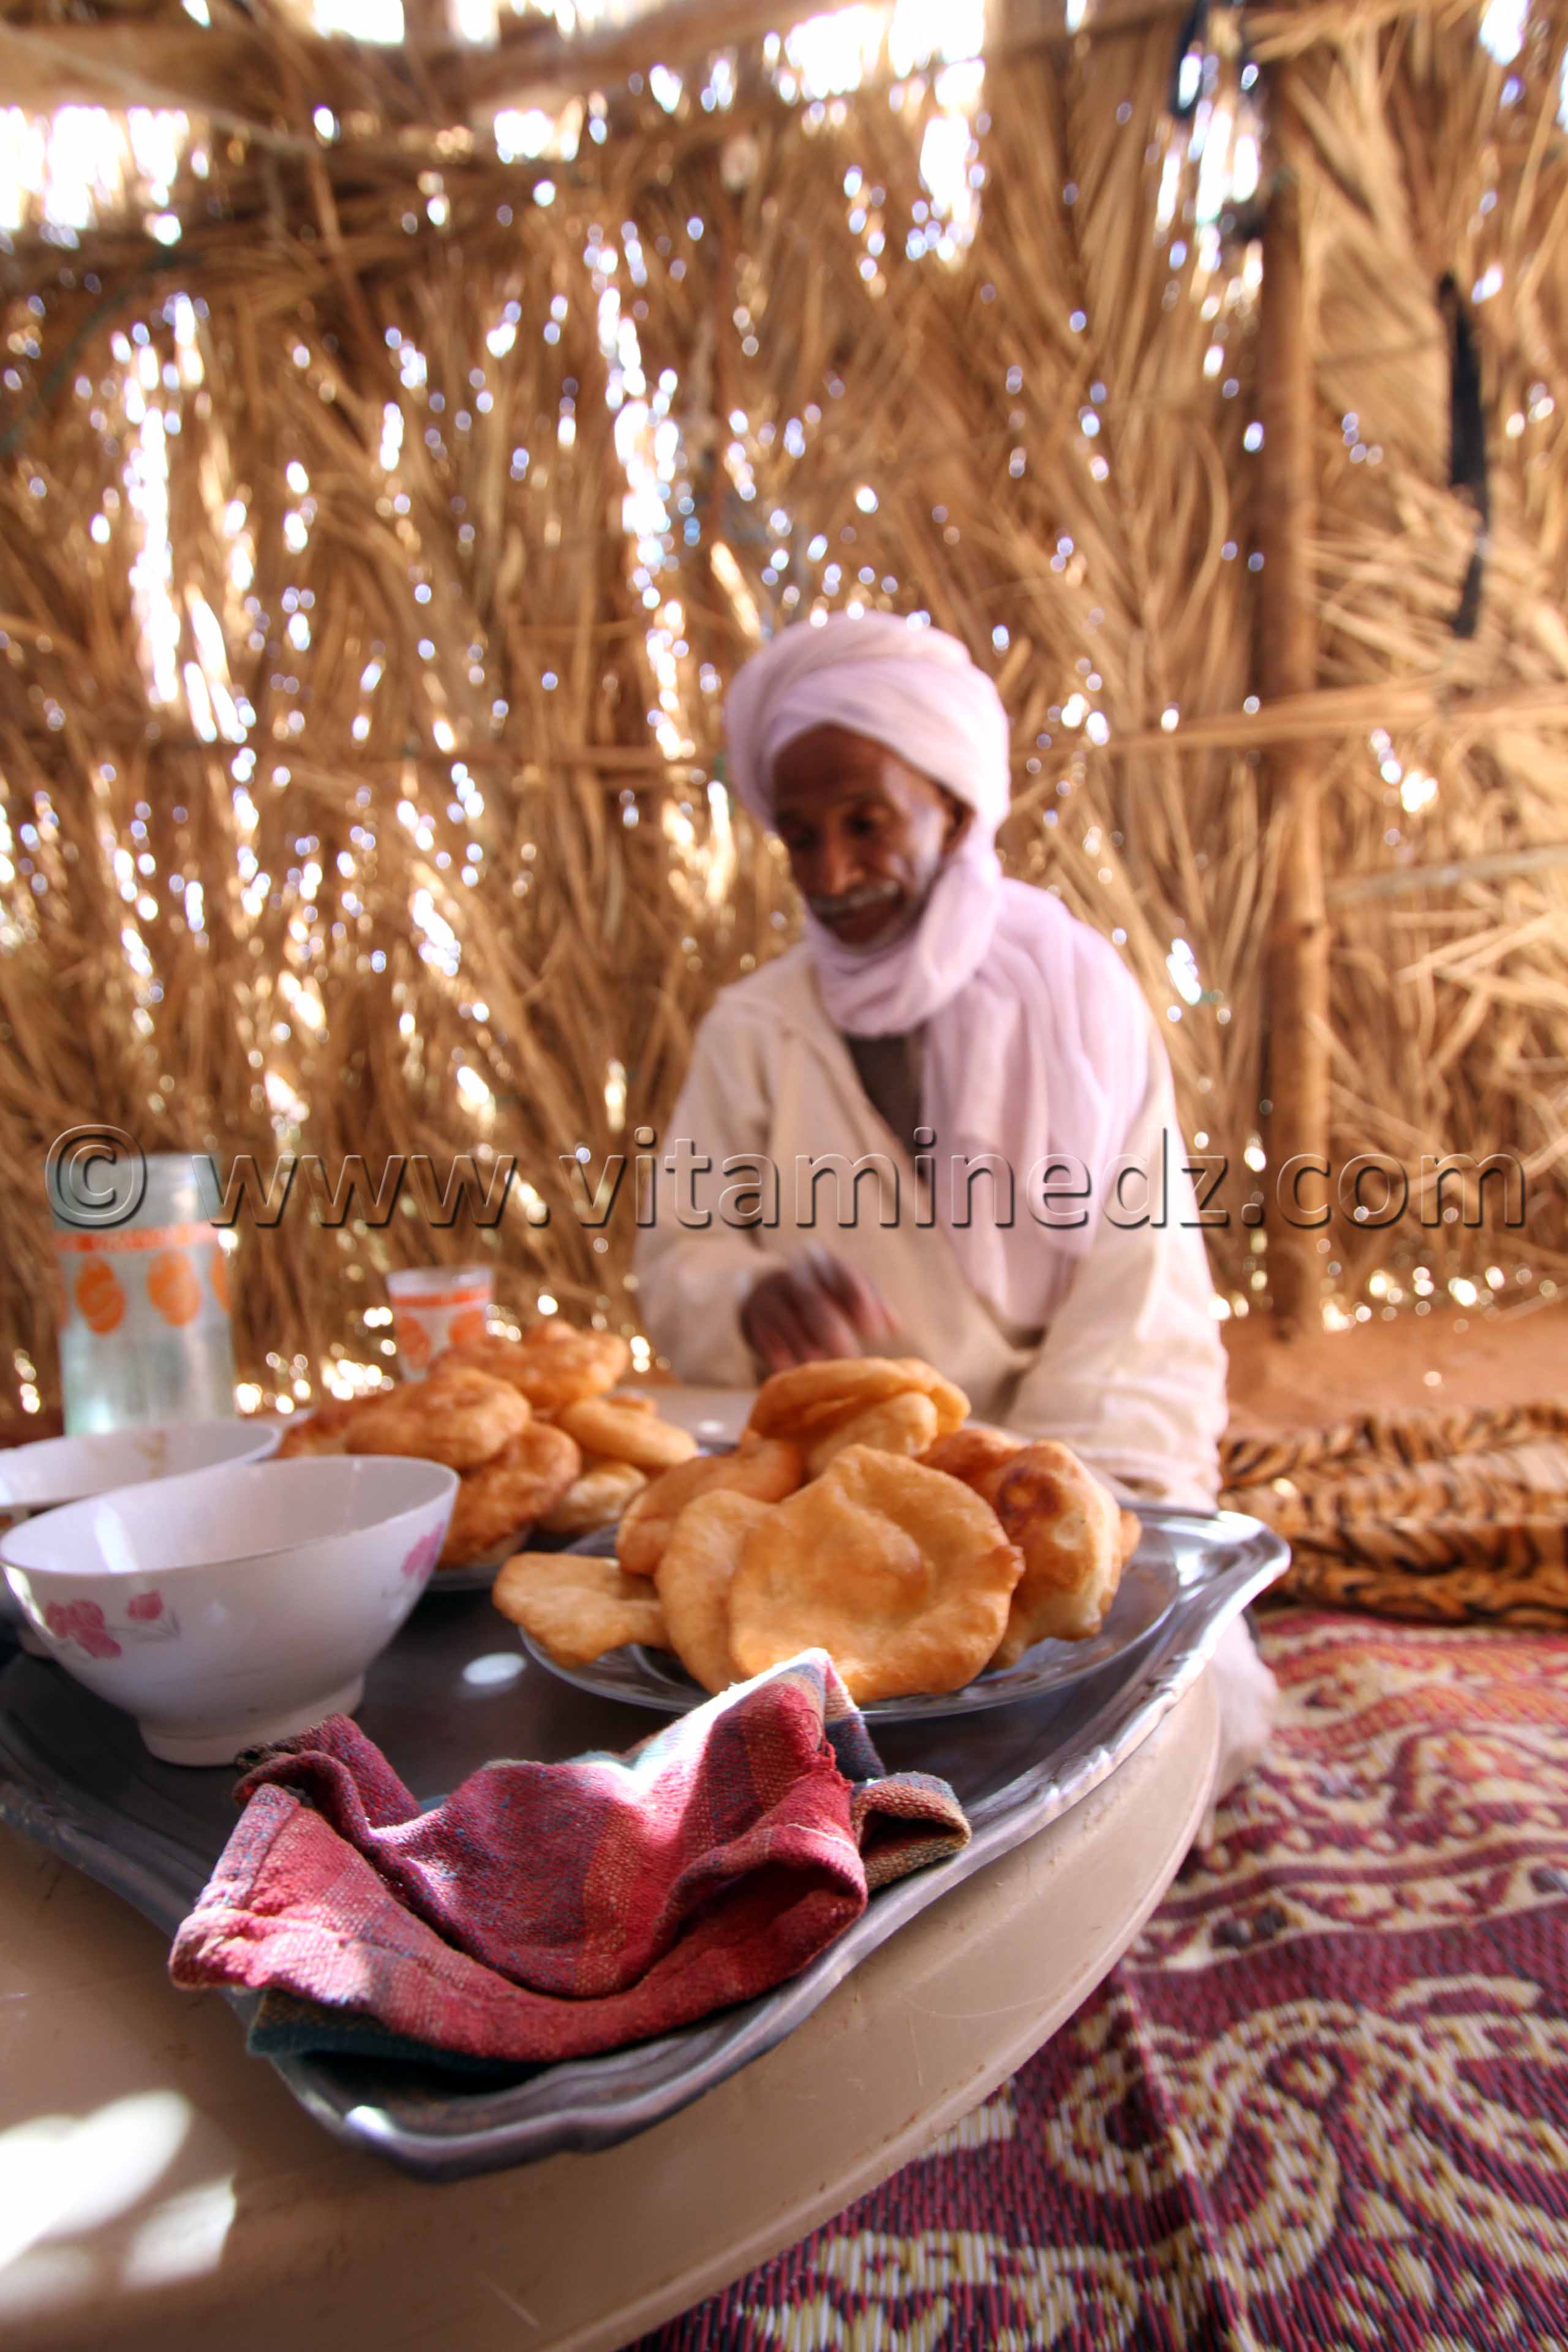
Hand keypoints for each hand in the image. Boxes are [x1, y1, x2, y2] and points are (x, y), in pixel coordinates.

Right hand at [740, 1251, 897, 1373]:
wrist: (765, 1294)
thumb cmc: (819, 1297)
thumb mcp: (845, 1293)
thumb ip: (872, 1305)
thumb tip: (894, 1326)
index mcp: (823, 1265)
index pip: (844, 1277)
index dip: (862, 1304)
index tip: (877, 1333)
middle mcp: (794, 1277)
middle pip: (814, 1302)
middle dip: (834, 1333)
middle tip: (851, 1356)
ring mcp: (771, 1298)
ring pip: (791, 1326)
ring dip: (809, 1348)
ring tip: (821, 1359)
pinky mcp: (753, 1321)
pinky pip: (769, 1343)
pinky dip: (785, 1357)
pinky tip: (795, 1366)